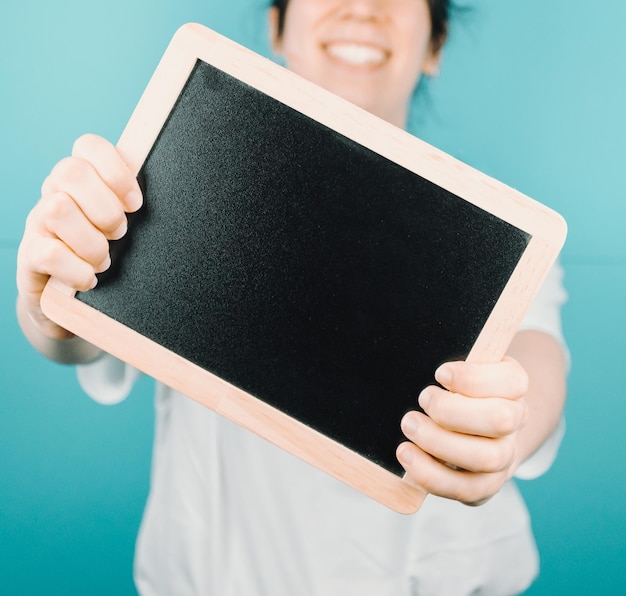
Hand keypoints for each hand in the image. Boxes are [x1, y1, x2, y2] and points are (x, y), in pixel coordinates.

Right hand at [16, 134, 142, 338]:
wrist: (66, 301)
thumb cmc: (103, 253)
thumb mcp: (119, 226)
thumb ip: (133, 206)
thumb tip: (180, 196)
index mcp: (81, 179)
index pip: (89, 145)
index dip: (116, 171)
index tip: (136, 204)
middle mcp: (54, 193)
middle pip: (71, 171)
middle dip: (106, 208)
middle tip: (120, 234)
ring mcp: (37, 222)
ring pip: (58, 210)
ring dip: (92, 242)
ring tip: (104, 260)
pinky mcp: (29, 255)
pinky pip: (50, 253)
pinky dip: (78, 270)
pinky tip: (90, 279)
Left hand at [397, 357, 528, 505]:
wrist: (477, 429)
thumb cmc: (458, 389)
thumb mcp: (459, 369)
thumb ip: (450, 365)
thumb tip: (418, 345)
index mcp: (512, 387)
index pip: (512, 381)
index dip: (474, 378)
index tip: (440, 373)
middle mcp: (515, 422)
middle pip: (501, 420)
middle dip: (452, 411)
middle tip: (422, 399)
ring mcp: (504, 457)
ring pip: (485, 458)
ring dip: (439, 442)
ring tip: (409, 425)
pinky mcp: (485, 485)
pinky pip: (465, 490)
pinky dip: (432, 475)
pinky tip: (408, 456)